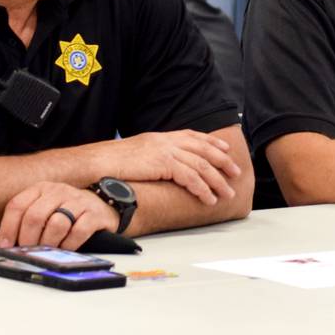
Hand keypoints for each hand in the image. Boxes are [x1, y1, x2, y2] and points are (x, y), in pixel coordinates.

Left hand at [0, 182, 115, 249]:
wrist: (101, 205)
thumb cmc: (66, 212)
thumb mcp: (42, 211)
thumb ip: (20, 223)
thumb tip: (1, 241)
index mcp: (41, 189)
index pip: (17, 205)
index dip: (8, 228)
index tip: (6, 245)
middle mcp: (58, 191)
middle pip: (35, 216)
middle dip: (28, 240)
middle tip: (29, 252)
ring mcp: (77, 201)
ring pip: (57, 224)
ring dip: (49, 243)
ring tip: (48, 251)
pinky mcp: (94, 213)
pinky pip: (78, 231)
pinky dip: (69, 244)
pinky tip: (66, 248)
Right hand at [104, 129, 240, 204]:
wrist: (98, 162)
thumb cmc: (112, 162)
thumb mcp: (138, 153)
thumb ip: (154, 155)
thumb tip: (163, 165)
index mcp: (161, 137)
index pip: (193, 136)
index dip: (211, 142)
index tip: (225, 149)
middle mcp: (167, 141)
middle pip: (203, 149)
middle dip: (222, 161)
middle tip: (236, 172)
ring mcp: (166, 151)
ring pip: (201, 165)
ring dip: (217, 181)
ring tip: (227, 193)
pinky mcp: (163, 164)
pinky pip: (190, 177)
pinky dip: (202, 188)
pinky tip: (209, 198)